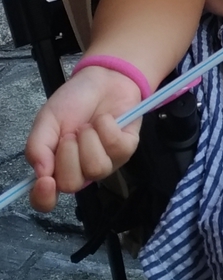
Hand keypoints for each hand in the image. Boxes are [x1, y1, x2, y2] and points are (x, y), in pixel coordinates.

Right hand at [24, 66, 142, 212]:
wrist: (104, 79)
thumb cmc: (73, 102)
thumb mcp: (47, 120)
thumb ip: (37, 146)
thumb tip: (40, 173)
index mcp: (57, 168)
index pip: (46, 200)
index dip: (44, 198)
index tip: (45, 182)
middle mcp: (81, 171)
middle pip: (72, 184)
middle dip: (69, 154)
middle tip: (71, 133)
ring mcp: (106, 163)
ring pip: (96, 169)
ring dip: (89, 140)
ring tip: (88, 125)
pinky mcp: (127, 150)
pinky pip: (117, 149)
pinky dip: (108, 128)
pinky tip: (106, 119)